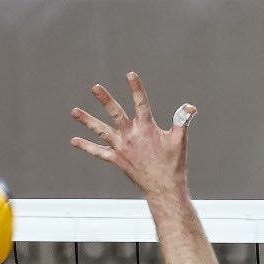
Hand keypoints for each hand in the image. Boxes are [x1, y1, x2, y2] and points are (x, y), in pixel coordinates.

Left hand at [71, 73, 193, 196]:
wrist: (163, 188)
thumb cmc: (173, 165)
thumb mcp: (179, 140)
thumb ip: (182, 121)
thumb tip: (190, 107)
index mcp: (147, 129)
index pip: (141, 103)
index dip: (136, 88)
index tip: (130, 75)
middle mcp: (131, 136)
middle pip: (115, 113)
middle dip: (105, 100)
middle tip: (95, 88)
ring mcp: (121, 148)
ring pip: (101, 131)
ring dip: (88, 121)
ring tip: (75, 112)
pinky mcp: (116, 159)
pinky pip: (98, 153)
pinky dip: (86, 147)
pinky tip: (74, 140)